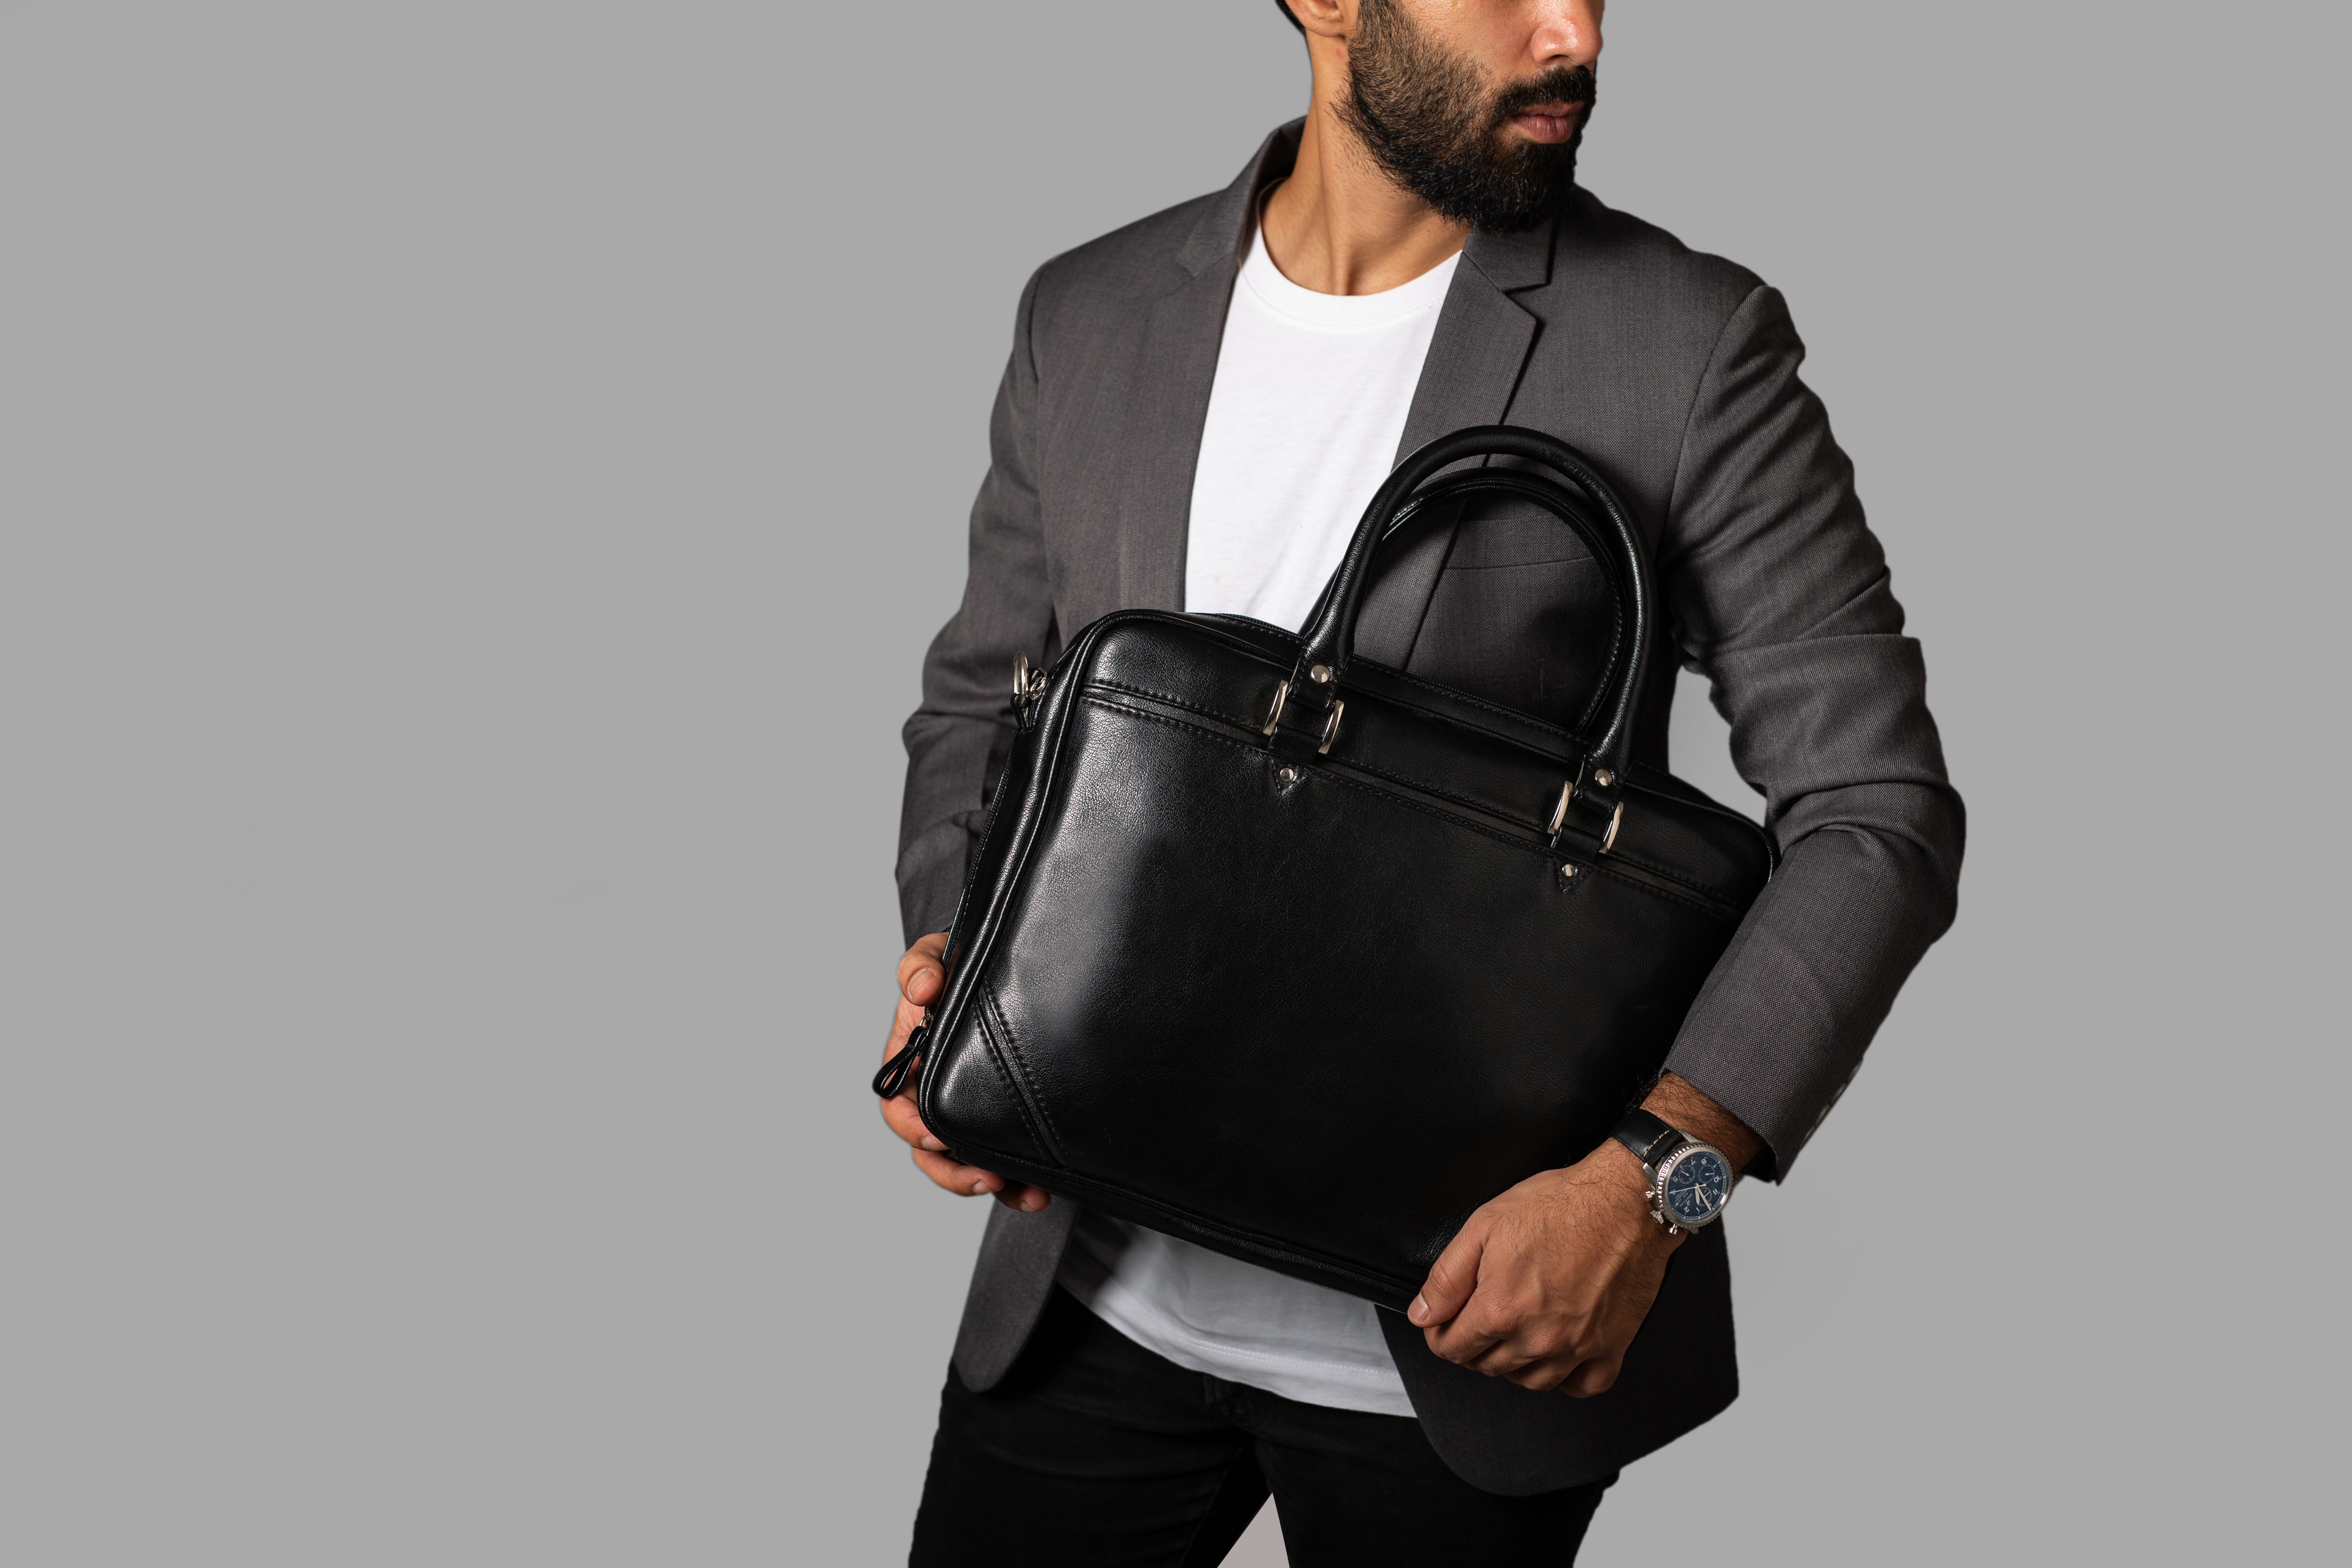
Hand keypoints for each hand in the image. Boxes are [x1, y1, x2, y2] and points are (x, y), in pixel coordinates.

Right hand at [877, 933, 1050, 1212]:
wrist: (1003, 965)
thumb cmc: (957, 964)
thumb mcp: (936, 955)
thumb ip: (921, 966)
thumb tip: (922, 988)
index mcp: (911, 1064)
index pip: (899, 1107)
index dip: (912, 1127)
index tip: (933, 1137)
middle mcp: (937, 1095)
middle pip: (930, 1152)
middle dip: (954, 1173)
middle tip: (986, 1178)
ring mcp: (969, 1112)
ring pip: (968, 1165)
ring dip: (992, 1185)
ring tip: (1026, 1194)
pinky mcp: (1001, 1121)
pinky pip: (1005, 1162)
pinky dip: (1019, 1184)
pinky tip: (1041, 1192)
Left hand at [1406, 1140, 1676, 1395]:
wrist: (1625, 1202)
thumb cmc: (1561, 1205)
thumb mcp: (1484, 1226)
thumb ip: (1446, 1277)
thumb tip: (1423, 1314)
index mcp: (1501, 1309)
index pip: (1452, 1348)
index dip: (1439, 1333)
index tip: (1442, 1322)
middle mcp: (1537, 1338)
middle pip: (1487, 1365)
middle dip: (1473, 1345)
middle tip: (1477, 1318)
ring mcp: (1576, 1348)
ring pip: (1530, 1381)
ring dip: (1513, 1364)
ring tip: (1513, 1334)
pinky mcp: (1611, 1347)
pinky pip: (1582, 1386)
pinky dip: (1566, 1379)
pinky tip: (1557, 1356)